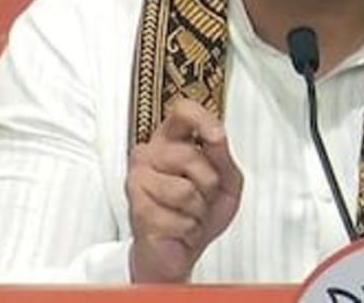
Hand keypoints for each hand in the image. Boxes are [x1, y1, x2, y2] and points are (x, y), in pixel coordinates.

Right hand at [126, 98, 242, 282]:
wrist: (179, 252)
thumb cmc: (200, 212)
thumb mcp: (226, 181)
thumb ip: (223, 157)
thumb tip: (216, 134)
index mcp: (171, 140)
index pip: (182, 112)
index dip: (202, 119)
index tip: (218, 136)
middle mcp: (149, 153)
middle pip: (191, 155)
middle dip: (208, 184)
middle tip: (201, 197)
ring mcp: (138, 179)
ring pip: (185, 189)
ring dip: (198, 210)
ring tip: (189, 213)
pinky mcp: (137, 207)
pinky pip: (180, 216)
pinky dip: (189, 228)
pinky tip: (179, 228)